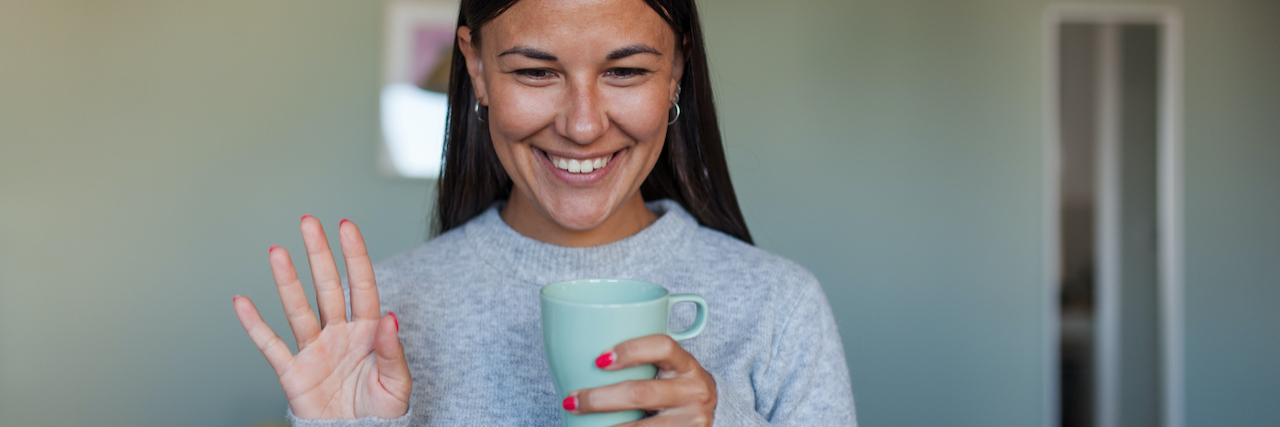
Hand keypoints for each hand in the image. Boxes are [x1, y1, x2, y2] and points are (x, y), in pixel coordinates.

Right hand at [232, 216, 411, 418]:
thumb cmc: (381, 415)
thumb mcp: (397, 383)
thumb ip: (392, 351)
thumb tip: (391, 317)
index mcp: (368, 333)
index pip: (362, 286)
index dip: (355, 256)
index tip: (345, 226)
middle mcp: (339, 334)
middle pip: (327, 287)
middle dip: (318, 255)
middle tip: (308, 222)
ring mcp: (314, 351)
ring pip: (298, 309)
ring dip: (287, 281)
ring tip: (277, 251)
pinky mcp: (293, 373)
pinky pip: (270, 345)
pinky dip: (254, 325)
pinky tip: (242, 302)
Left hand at [565, 334, 716, 425]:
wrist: (709, 414)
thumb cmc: (675, 386)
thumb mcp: (668, 368)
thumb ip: (641, 360)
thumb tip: (584, 357)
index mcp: (686, 365)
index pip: (663, 346)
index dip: (630, 350)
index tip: (599, 360)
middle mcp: (694, 391)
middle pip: (640, 393)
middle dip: (599, 399)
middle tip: (573, 400)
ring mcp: (692, 420)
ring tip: (579, 422)